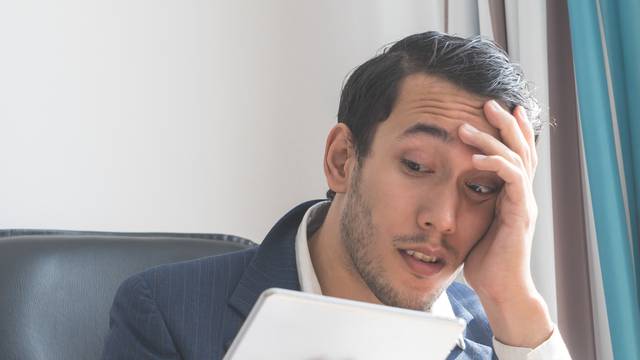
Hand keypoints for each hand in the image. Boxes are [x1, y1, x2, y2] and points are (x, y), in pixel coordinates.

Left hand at [457, 100, 552, 347]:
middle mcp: (521, 194)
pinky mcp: (520, 213)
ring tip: (467, 126)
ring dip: (492, 138)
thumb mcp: (472, 222)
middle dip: (504, 123)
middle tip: (487, 102)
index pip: (514, 153)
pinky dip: (495, 164)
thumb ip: (467, 201)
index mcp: (510, 194)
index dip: (507, 130)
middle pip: (520, 148)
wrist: (498, 289)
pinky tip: (475, 157)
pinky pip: (512, 180)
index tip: (494, 109)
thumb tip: (443, 186)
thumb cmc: (482, 259)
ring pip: (516, 158)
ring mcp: (523, 202)